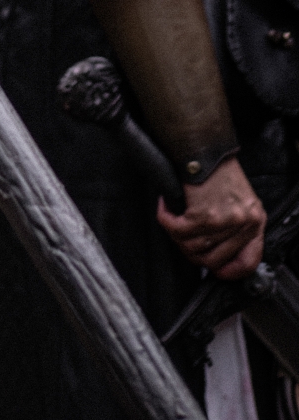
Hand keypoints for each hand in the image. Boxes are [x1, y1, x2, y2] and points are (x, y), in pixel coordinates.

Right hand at [160, 160, 264, 280]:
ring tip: (172, 218)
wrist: (204, 148)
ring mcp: (224, 221)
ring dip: (176, 235)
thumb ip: (235, 228)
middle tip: (181, 236)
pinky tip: (165, 209)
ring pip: (192, 247)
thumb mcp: (239, 202)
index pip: (249, 260)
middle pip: (213, 258)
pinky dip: (166, 221)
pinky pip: (177, 231)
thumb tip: (220, 255)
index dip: (231, 271)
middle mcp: (243, 223)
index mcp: (255, 221)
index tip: (217, 271)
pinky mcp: (203, 215)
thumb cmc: (218, 170)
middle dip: (191, 250)